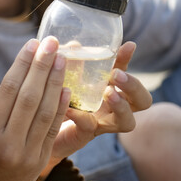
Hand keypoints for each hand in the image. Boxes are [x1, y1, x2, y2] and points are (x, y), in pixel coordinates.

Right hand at [0, 37, 69, 180]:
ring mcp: (25, 153)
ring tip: (63, 58)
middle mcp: (6, 141)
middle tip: (52, 41)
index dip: (22, 64)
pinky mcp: (40, 161)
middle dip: (41, 66)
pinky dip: (61, 108)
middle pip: (29, 96)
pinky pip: (53, 129)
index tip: (32, 44)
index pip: (8, 90)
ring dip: (55, 82)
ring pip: (44, 111)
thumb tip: (3, 85)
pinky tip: (68, 88)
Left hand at [51, 42, 152, 158]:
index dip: (128, 60)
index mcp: (109, 90)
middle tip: (116, 75)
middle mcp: (111, 109)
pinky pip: (89, 128)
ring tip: (109, 93)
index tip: (128, 45)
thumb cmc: (55, 99)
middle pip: (142, 101)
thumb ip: (72, 63)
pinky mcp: (84, 136)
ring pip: (127, 122)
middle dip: (134, 87)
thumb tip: (74, 44)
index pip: (125, 73)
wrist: (38, 128)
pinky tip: (69, 108)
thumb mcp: (64, 78)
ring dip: (121, 106)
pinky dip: (80, 116)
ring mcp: (101, 124)